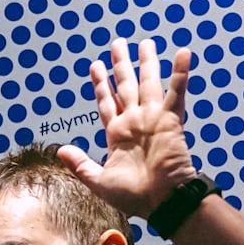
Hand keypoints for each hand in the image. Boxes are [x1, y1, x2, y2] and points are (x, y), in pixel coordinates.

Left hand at [55, 38, 198, 218]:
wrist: (162, 201)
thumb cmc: (134, 196)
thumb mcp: (99, 181)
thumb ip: (80, 164)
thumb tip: (60, 150)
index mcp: (117, 134)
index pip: (107, 102)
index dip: (102, 84)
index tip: (95, 66)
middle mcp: (135, 122)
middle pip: (126, 86)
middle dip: (121, 65)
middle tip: (117, 44)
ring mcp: (154, 119)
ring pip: (149, 84)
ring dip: (148, 63)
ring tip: (145, 43)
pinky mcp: (172, 121)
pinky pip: (177, 93)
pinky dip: (181, 73)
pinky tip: (182, 53)